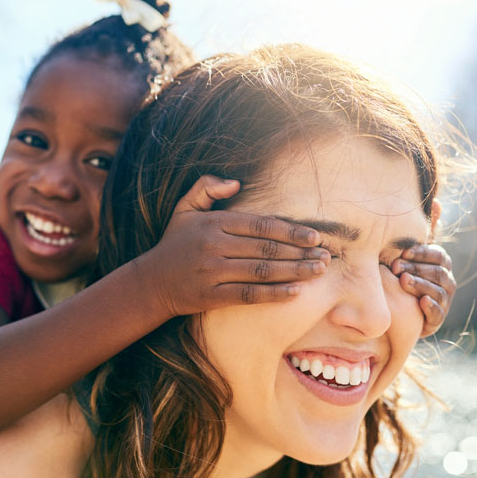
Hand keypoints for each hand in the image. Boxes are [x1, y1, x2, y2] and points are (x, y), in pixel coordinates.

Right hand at [136, 175, 329, 317]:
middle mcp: (214, 246)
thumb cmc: (174, 244)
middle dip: (300, 252)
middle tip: (326, 257)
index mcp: (214, 223)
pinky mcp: (210, 296)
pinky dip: (273, 294)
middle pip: (266, 248)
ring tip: (317, 272)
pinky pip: (248, 295)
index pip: (260, 225)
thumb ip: (206, 187)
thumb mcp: (184, 208)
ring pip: (261, 271)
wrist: (150, 282)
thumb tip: (236, 181)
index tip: (315, 236)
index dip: (290, 230)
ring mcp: (212, 272)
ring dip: (294, 272)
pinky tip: (294, 293)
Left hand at [391, 244, 455, 336]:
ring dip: (421, 285)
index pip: (438, 255)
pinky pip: (439, 313)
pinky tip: (422, 301)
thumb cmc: (398, 281)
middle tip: (396, 267)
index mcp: (442, 266)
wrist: (399, 314)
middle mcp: (447, 282)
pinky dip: (431, 307)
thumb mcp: (400, 265)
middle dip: (416, 268)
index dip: (422, 253)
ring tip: (404, 280)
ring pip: (438, 291)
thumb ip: (401, 253)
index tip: (403, 252)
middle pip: (437, 272)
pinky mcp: (438, 319)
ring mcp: (445, 301)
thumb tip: (390, 232)